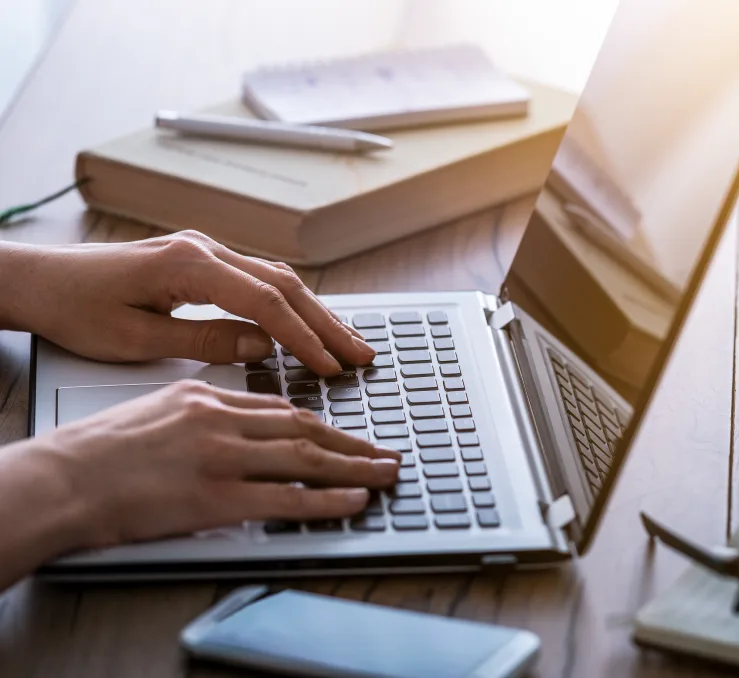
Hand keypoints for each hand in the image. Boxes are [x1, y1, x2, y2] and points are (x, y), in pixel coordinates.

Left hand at [0, 230, 372, 375]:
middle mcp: (204, 250)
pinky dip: (290, 303)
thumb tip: (261, 348)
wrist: (41, 281)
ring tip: (346, 342)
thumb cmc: (77, 310)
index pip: (265, 303)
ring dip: (314, 311)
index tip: (330, 367)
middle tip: (361, 354)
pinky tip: (307, 322)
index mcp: (188, 266)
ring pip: (277, 278)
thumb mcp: (137, 340)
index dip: (303, 338)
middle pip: (284, 285)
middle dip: (326, 322)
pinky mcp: (201, 259)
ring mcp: (204, 250)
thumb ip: (205, 342)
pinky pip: (259, 279)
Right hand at [25, 380, 400, 548]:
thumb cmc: (98, 450)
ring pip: (305, 458)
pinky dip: (327, 500)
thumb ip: (203, 412)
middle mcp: (222, 421)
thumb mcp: (157, 408)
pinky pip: (287, 499)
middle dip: (352, 442)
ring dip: (354, 467)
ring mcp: (222, 458)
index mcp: (207, 398)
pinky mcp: (217, 497)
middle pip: (304, 427)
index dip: (321, 422)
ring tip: (384, 473)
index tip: (346, 432)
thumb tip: (238, 420)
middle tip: (384, 452)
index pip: (280, 407)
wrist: (61, 478)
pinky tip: (354, 500)